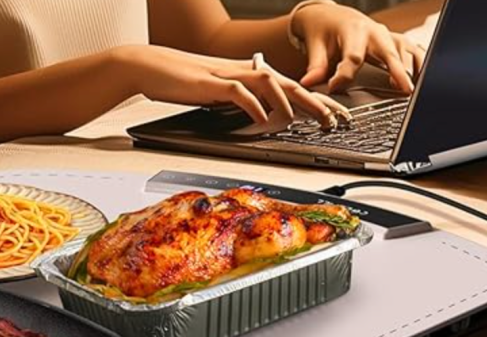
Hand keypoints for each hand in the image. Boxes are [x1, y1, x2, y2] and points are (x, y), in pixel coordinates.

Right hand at [112, 45, 350, 128]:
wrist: (148, 66)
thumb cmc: (181, 82)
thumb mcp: (218, 93)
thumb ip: (241, 101)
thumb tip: (261, 116)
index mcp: (248, 74)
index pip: (289, 86)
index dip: (316, 100)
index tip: (336, 115)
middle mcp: (244, 71)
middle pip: (290, 82)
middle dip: (317, 101)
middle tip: (338, 120)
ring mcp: (228, 74)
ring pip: (271, 83)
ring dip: (292, 101)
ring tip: (308, 119)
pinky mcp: (211, 82)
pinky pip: (239, 92)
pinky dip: (254, 105)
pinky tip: (264, 119)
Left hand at [292, 3, 425, 93]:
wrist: (330, 15)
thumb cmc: (323, 31)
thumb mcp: (316, 46)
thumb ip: (315, 66)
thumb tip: (306, 84)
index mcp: (353, 31)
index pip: (352, 56)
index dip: (345, 74)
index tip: (336, 88)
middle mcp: (375, 32)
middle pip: (388, 52)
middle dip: (397, 71)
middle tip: (405, 89)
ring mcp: (388, 36)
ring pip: (406, 50)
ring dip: (414, 68)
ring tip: (418, 89)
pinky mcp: (395, 41)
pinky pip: (413, 51)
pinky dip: (420, 65)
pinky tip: (425, 81)